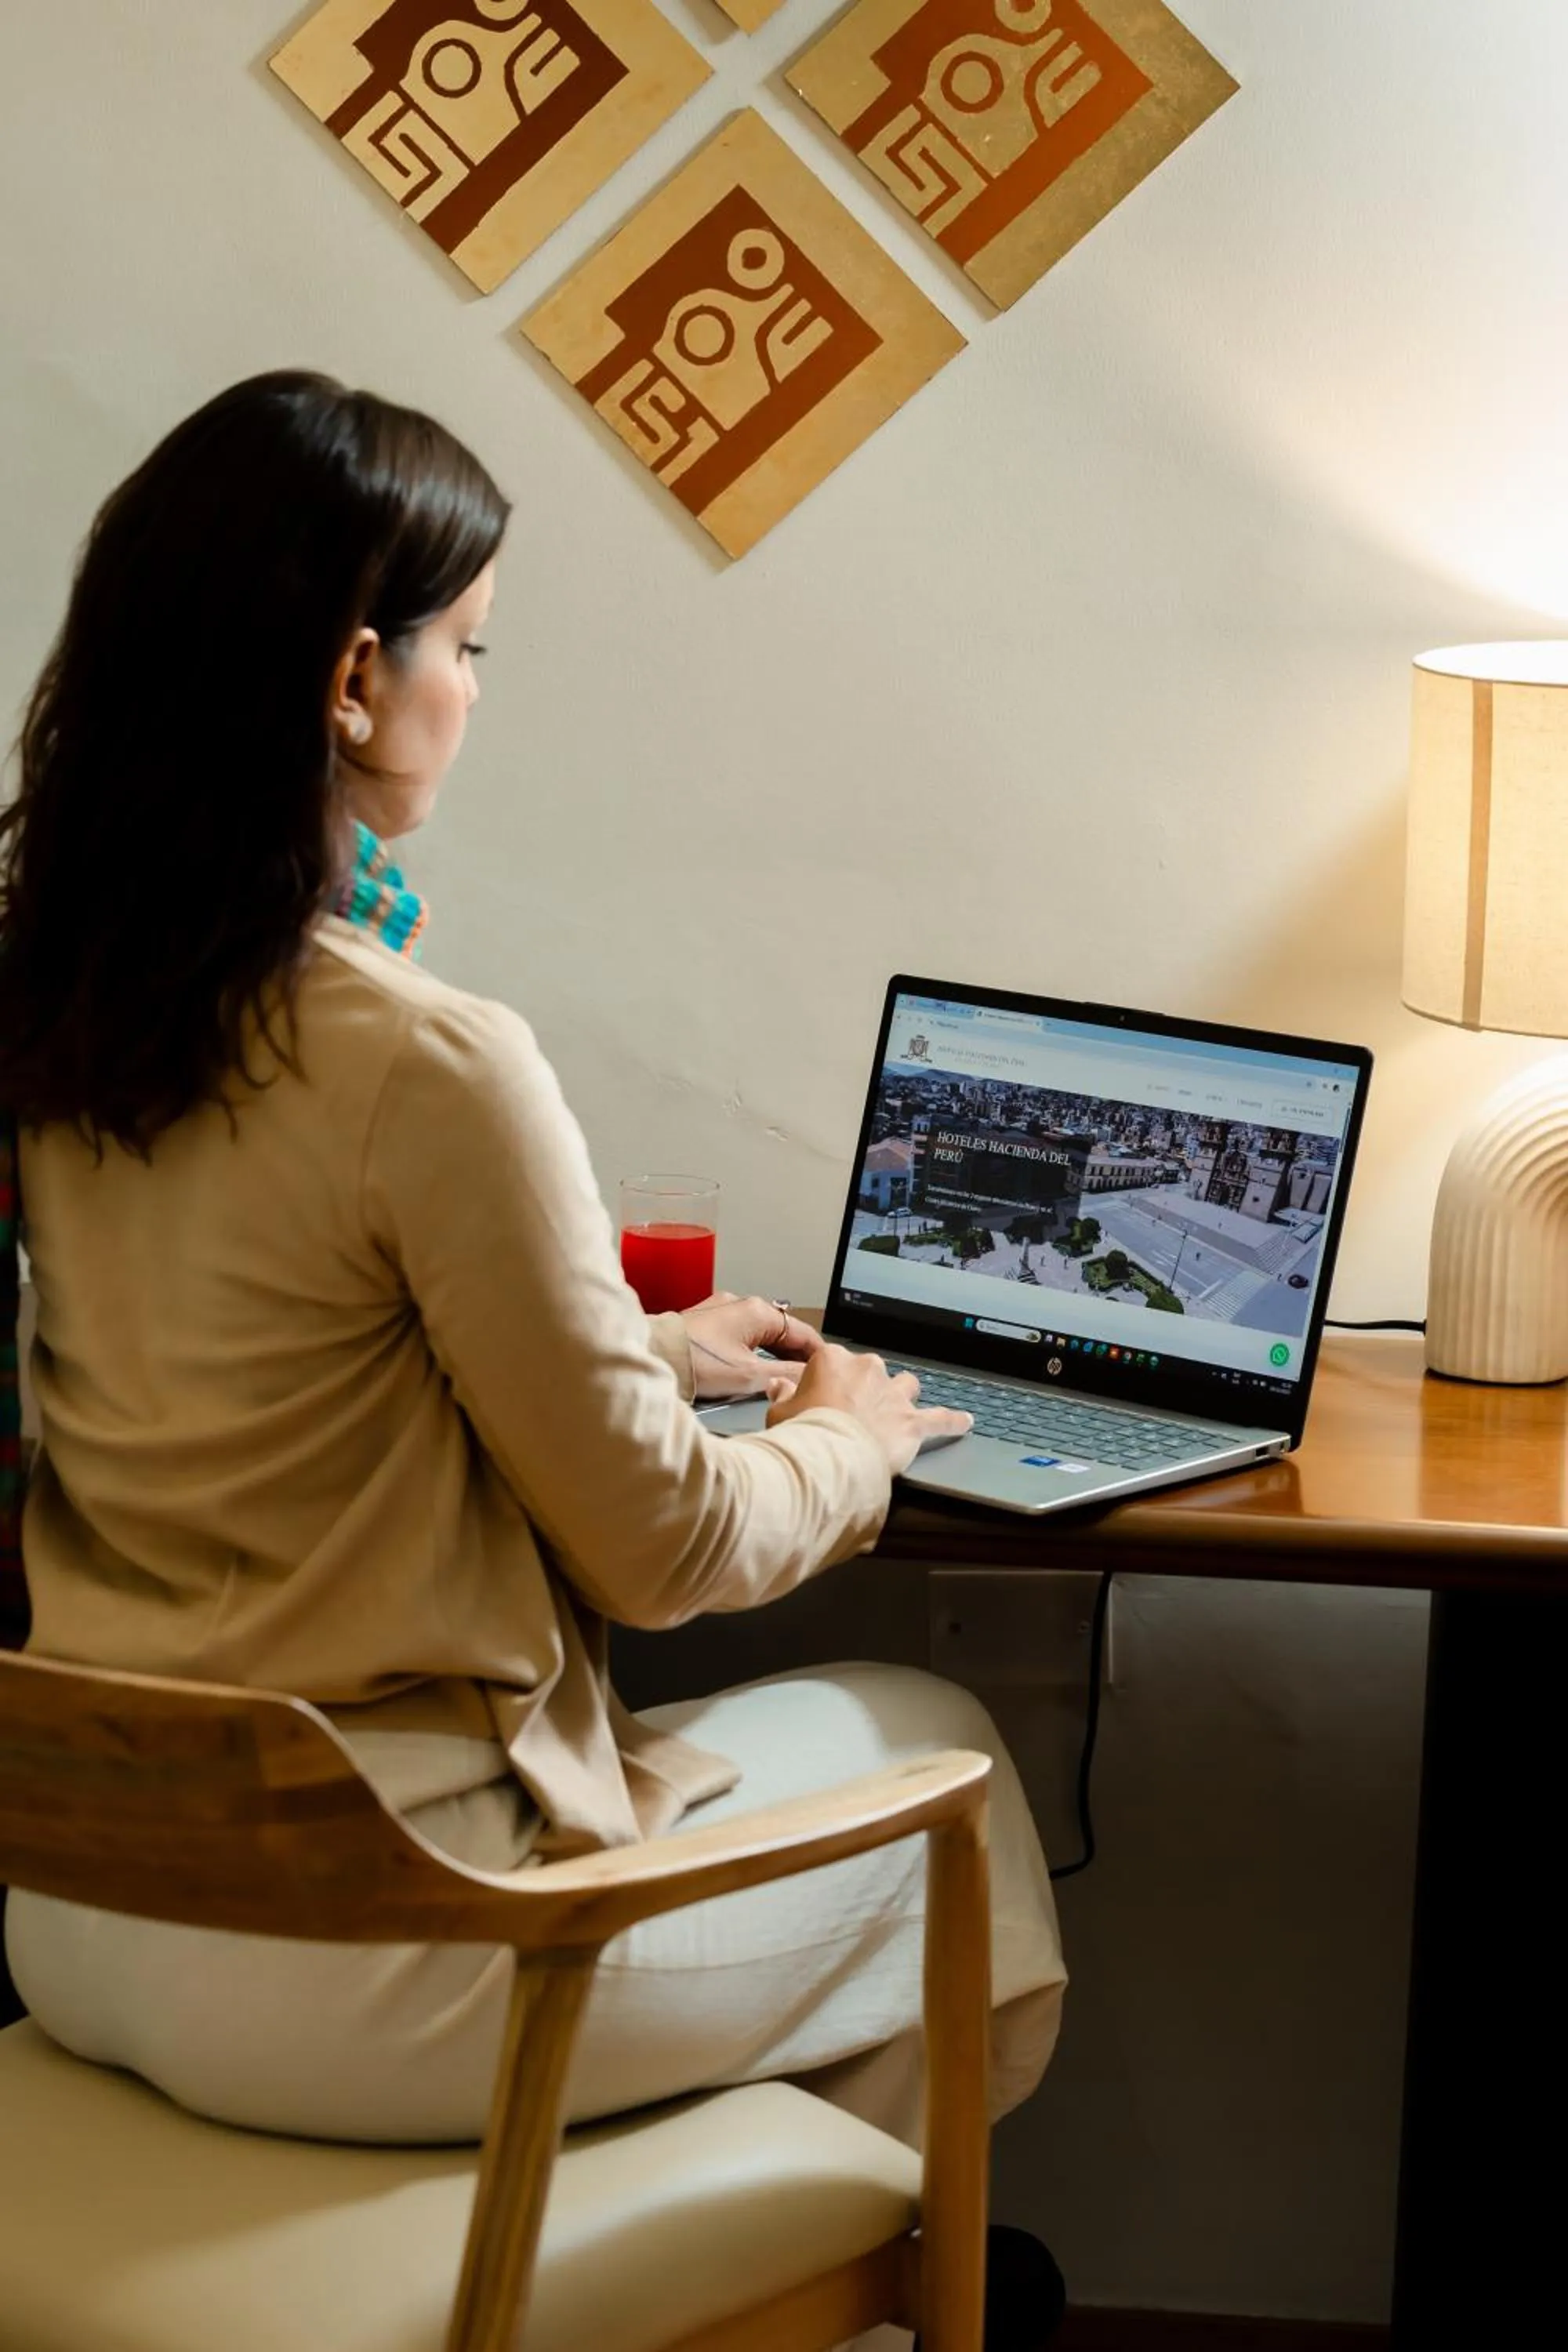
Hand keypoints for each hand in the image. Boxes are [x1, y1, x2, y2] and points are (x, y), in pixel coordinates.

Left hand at [680, 1292, 822, 1402]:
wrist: (652, 1358)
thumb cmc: (695, 1363)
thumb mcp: (750, 1376)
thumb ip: (786, 1375)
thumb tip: (809, 1376)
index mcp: (758, 1311)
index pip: (803, 1331)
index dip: (817, 1354)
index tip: (826, 1371)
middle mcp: (741, 1304)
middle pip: (781, 1332)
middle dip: (794, 1356)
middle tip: (805, 1380)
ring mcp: (721, 1311)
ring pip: (759, 1335)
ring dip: (771, 1356)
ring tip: (778, 1380)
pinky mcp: (704, 1323)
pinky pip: (739, 1336)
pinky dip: (750, 1353)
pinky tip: (749, 1370)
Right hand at [765, 1344, 972, 1475]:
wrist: (830, 1458)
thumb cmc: (803, 1434)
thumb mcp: (779, 1413)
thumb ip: (783, 1395)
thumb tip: (779, 1385)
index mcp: (833, 1360)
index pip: (832, 1362)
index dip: (828, 1382)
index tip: (822, 1396)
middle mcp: (868, 1369)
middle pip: (872, 1371)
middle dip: (866, 1387)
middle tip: (854, 1411)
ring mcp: (893, 1395)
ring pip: (906, 1385)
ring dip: (903, 1395)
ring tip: (900, 1408)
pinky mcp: (912, 1422)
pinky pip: (940, 1419)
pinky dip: (953, 1421)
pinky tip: (965, 1422)